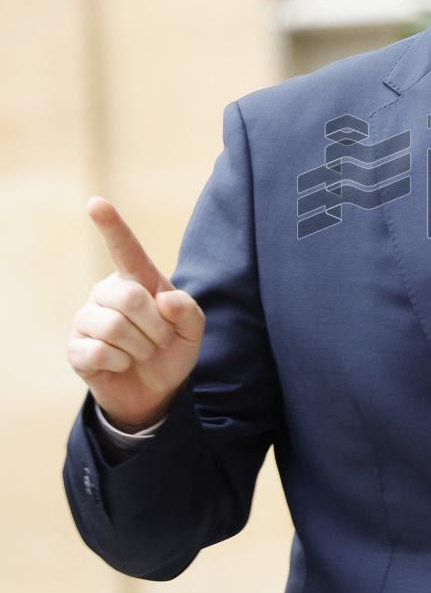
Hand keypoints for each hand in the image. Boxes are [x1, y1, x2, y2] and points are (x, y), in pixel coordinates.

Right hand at [67, 197, 204, 431]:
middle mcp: (106, 292)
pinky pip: (99, 351)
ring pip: (113, 326)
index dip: (111, 225)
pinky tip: (121, 364)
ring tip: (142, 353)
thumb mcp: (193, 331)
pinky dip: (121, 363)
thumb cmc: (172, 349)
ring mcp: (87, 318)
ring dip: (140, 348)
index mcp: (137, 279)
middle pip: (130, 298)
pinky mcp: (76, 347)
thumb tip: (164, 299)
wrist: (155, 390)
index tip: (96, 203)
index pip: (124, 248)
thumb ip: (189, 311)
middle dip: (156, 327)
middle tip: (160, 341)